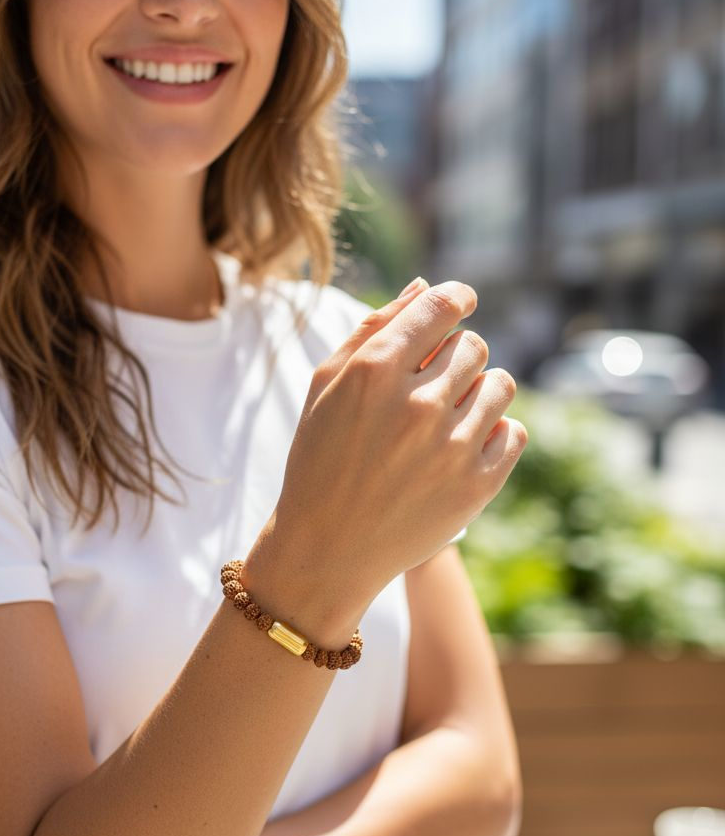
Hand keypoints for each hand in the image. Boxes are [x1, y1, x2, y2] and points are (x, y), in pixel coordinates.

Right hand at [274, 277, 527, 601]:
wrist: (327, 549)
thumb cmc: (320, 459)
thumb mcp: (326, 387)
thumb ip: (375, 329)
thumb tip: (427, 286)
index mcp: (375, 372)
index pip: (442, 306)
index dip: (457, 298)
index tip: (460, 303)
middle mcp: (418, 404)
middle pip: (473, 346)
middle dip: (456, 357)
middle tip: (434, 384)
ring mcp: (451, 447)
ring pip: (499, 386)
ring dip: (479, 394)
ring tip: (450, 417)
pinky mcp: (476, 486)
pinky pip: (515, 433)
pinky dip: (496, 435)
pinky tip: (465, 445)